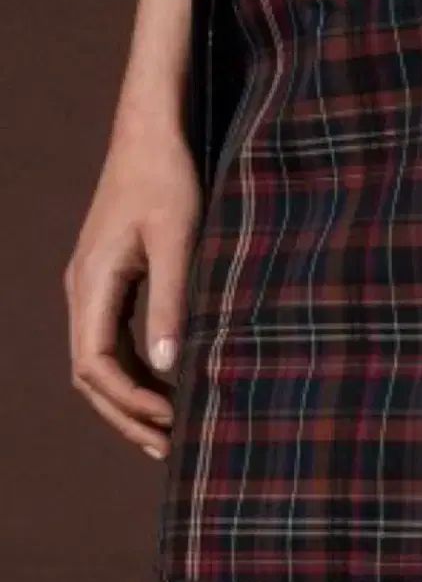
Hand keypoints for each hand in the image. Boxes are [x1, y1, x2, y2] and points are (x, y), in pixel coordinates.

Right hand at [63, 117, 199, 460]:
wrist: (151, 132)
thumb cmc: (167, 177)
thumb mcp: (179, 237)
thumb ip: (174, 298)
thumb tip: (169, 363)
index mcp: (92, 285)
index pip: (95, 367)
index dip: (130, 402)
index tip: (172, 421)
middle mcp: (83, 290)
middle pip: (92, 375)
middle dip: (125, 415)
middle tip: (168, 450)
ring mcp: (94, 284)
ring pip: (100, 360)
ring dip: (129, 397)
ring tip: (167, 432)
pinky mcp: (112, 275)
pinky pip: (112, 337)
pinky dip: (134, 369)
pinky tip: (166, 383)